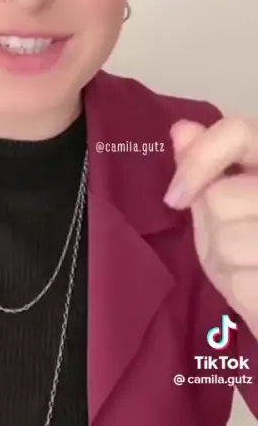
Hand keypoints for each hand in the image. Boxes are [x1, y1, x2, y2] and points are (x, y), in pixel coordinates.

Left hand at [164, 116, 257, 340]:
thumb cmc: (255, 262)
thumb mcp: (227, 211)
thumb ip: (208, 169)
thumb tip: (181, 130)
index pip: (238, 132)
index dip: (199, 159)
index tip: (176, 197)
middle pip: (221, 195)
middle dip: (214, 228)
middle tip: (238, 245)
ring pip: (228, 239)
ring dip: (227, 265)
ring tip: (251, 270)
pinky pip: (244, 282)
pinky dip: (243, 294)